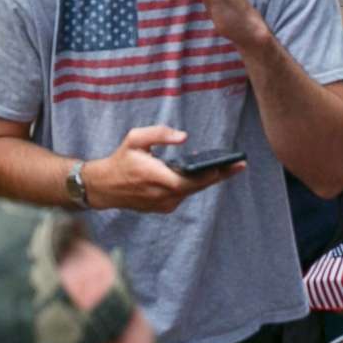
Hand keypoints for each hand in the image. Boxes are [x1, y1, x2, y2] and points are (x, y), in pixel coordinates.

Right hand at [84, 124, 224, 212]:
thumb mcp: (135, 139)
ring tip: (222, 166)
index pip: (190, 180)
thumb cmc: (121, 160)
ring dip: (203, 179)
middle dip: (218, 175)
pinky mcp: (163, 208)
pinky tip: (197, 174)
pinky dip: (190, 185)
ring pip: (190, 191)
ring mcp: (164, 204)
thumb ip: (159, 134)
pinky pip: (183, 195)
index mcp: (157, 178)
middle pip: (197, 187)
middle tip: (238, 165)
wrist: (105, 187)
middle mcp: (163, 195)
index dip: (211, 174)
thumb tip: (184, 137)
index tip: (229, 166)